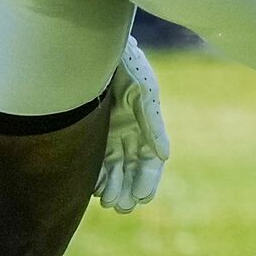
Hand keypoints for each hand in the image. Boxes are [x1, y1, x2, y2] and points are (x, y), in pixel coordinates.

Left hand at [97, 36, 169, 212]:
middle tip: (122, 207)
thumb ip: (152, 124)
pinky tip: (94, 188)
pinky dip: (96, 174)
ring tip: (108, 203)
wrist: (93, 48)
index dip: (148, 179)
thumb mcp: (143, 92)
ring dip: (113, 186)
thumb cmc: (126, 65)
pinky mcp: (91, 130)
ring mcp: (109, 131)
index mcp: (146, 124)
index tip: (142, 198)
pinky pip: (94, 158)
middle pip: (131, 167)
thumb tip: (165, 156)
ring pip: (113, 167)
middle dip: (128, 188)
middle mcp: (129, 131)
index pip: (151, 159)